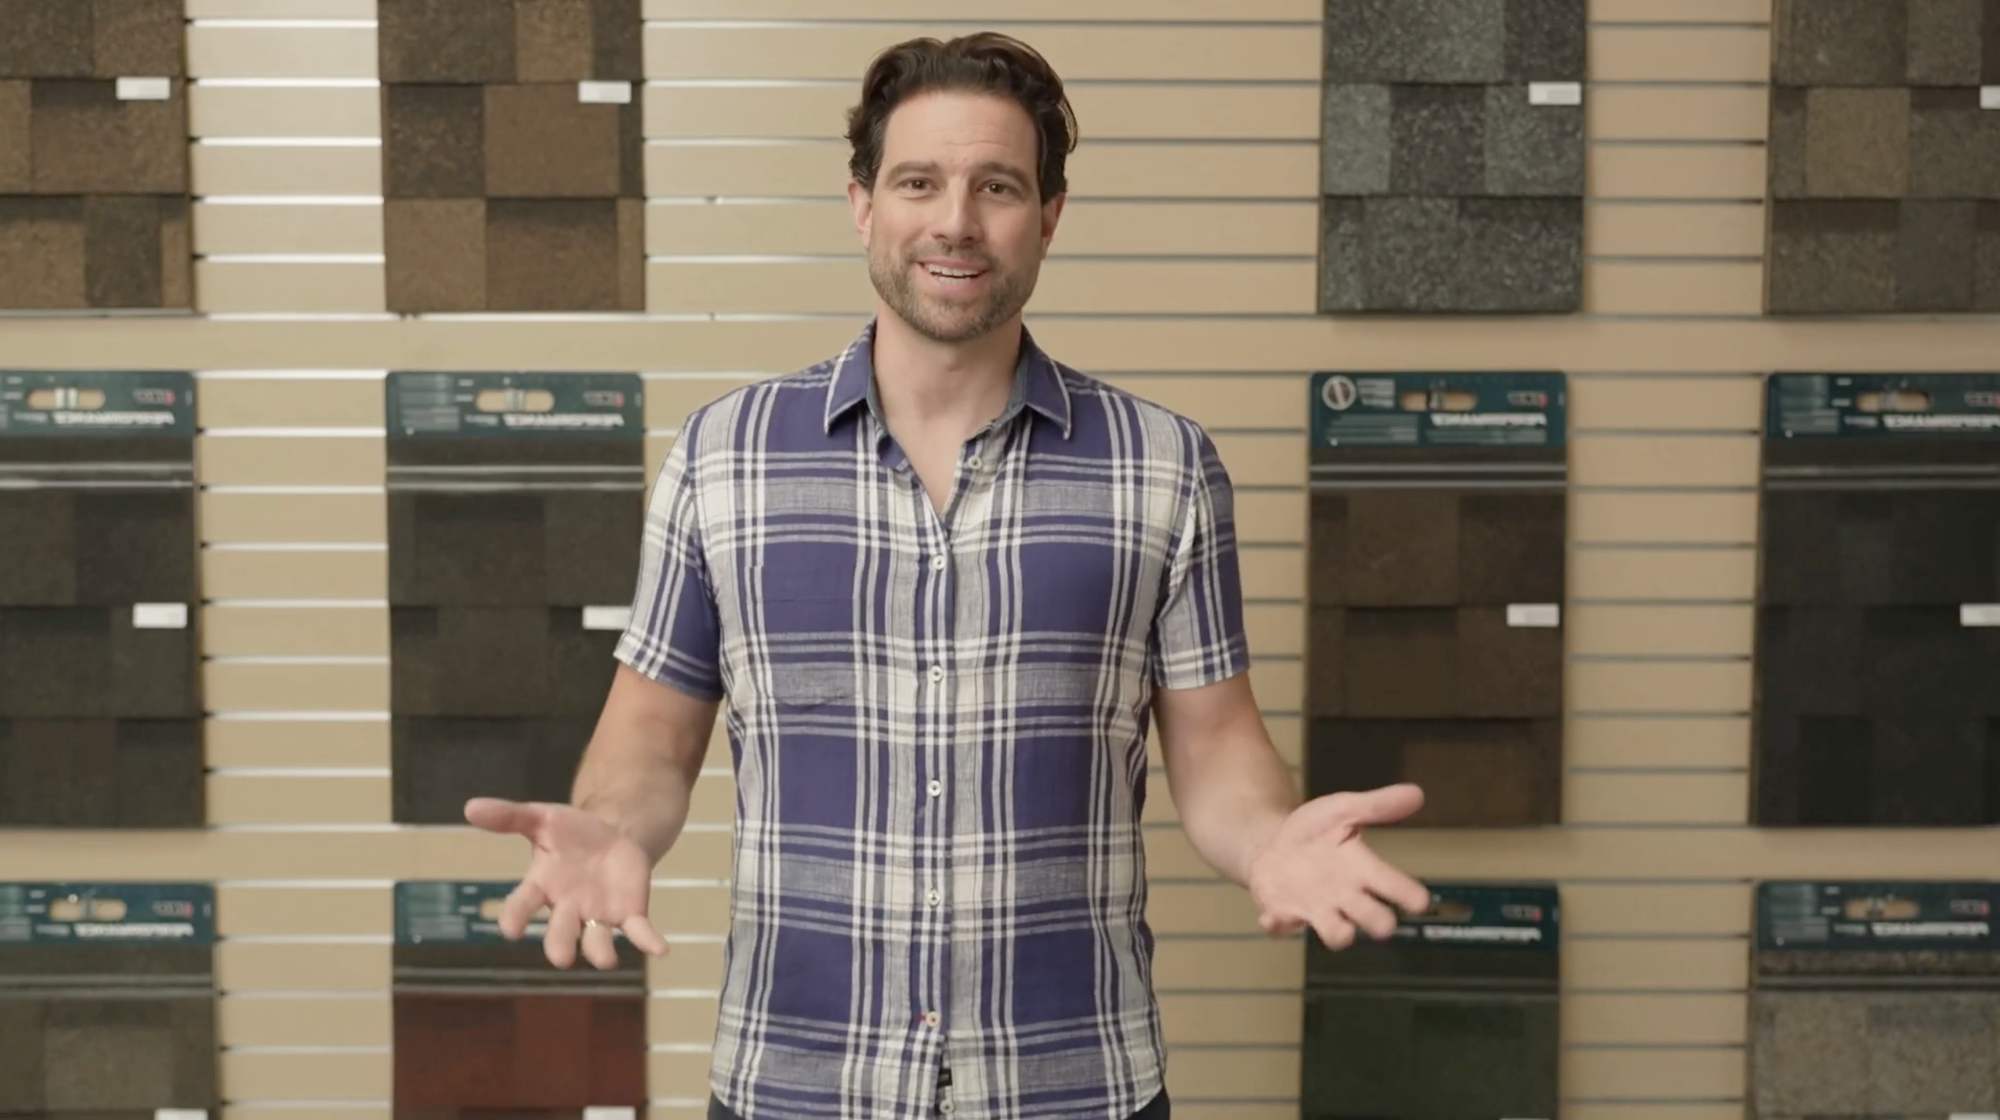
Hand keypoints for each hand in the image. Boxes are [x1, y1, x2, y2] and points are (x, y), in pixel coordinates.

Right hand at [463, 797, 669, 969]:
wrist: (613, 834)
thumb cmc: (571, 832)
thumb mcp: (541, 818)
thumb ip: (509, 816)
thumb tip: (469, 807)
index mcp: (542, 885)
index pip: (523, 904)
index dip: (516, 917)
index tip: (510, 930)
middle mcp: (568, 908)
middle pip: (560, 932)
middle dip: (560, 945)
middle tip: (560, 958)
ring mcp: (599, 914)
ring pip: (597, 940)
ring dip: (601, 951)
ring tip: (607, 960)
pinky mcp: (629, 913)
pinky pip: (639, 932)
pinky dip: (649, 941)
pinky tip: (661, 949)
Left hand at [1245, 783, 1430, 951]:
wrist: (1272, 841)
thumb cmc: (1315, 830)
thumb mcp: (1343, 809)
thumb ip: (1376, 805)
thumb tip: (1417, 792)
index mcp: (1364, 870)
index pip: (1397, 887)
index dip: (1410, 896)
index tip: (1417, 901)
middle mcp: (1346, 896)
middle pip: (1374, 920)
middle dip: (1378, 921)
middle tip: (1376, 916)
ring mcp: (1316, 908)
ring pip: (1336, 935)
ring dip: (1338, 933)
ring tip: (1338, 927)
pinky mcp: (1284, 912)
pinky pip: (1282, 927)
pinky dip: (1278, 925)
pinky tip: (1271, 916)